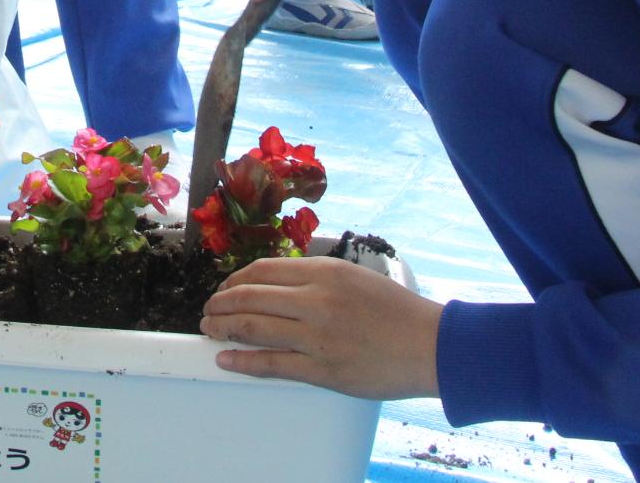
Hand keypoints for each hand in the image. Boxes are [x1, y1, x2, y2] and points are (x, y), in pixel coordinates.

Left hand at [201, 256, 443, 401]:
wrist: (431, 346)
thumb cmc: (397, 312)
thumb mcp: (355, 277)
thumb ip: (317, 279)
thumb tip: (277, 286)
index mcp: (324, 272)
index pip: (262, 271)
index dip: (235, 280)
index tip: (224, 288)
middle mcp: (316, 299)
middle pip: (249, 297)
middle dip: (220, 304)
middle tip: (208, 311)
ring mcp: (317, 335)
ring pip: (253, 327)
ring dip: (223, 328)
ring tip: (209, 330)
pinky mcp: (322, 369)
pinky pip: (271, 364)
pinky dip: (242, 361)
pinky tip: (226, 359)